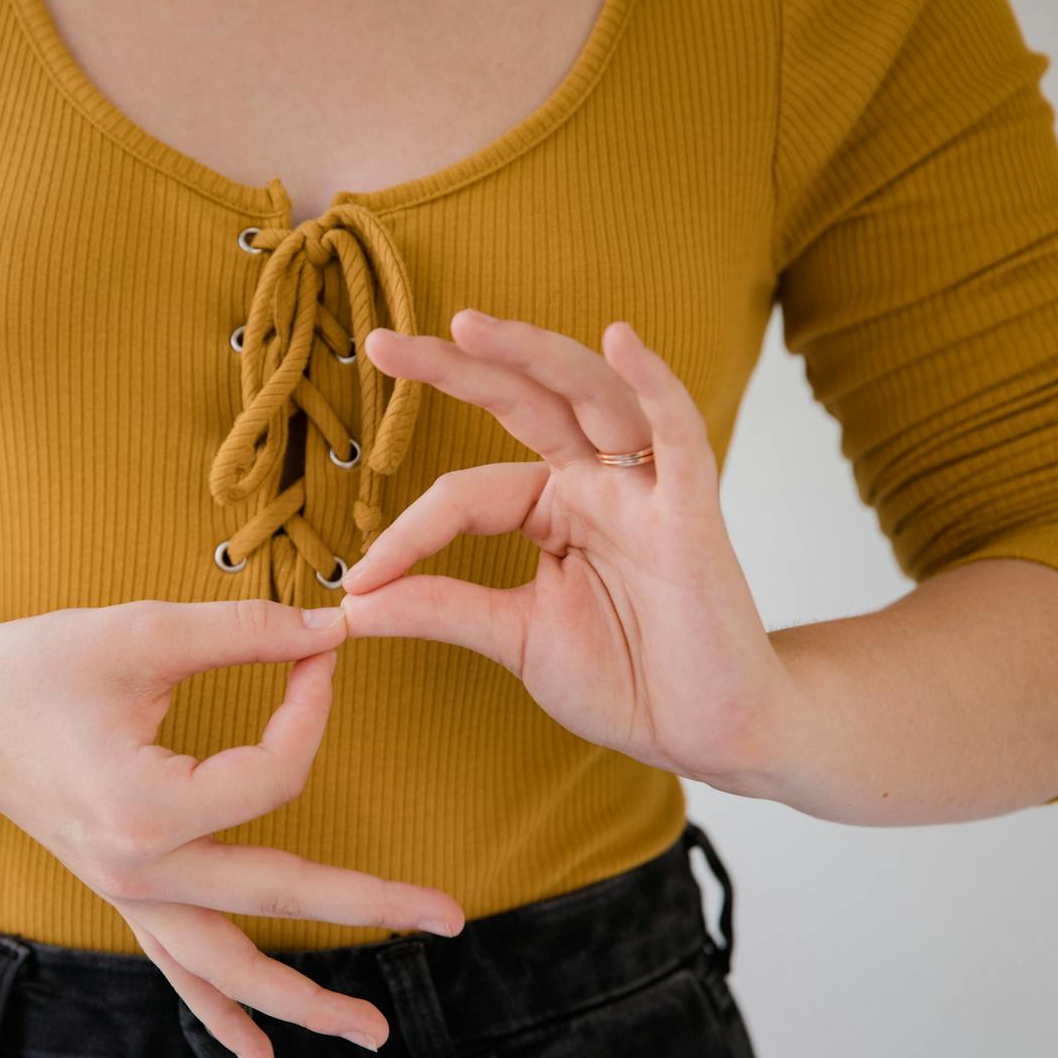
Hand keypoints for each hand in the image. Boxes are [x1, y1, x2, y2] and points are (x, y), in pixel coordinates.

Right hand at [0, 599, 466, 1057]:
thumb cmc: (39, 666)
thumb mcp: (142, 634)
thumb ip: (244, 634)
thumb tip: (334, 633)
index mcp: (146, 808)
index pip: (273, 775)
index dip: (311, 707)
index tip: (322, 652)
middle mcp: (140, 871)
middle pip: (279, 895)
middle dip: (371, 905)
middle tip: (451, 917)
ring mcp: (130, 896)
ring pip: (229, 968)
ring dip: (304, 1000)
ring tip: (374, 1033)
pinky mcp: (125, 897)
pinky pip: (181, 971)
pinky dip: (223, 1016)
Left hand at [339, 311, 794, 789]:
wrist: (707, 731)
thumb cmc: (626, 680)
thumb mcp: (512, 638)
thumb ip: (439, 609)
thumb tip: (350, 602)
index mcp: (552, 510)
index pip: (465, 495)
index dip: (407, 534)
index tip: (358, 583)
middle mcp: (597, 485)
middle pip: (523, 403)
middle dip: (455, 367)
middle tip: (383, 342)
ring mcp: (646, 493)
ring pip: (590, 397)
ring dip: (533, 356)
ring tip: (468, 326)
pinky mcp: (694, 516)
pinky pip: (680, 436)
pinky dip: (654, 383)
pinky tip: (621, 341)